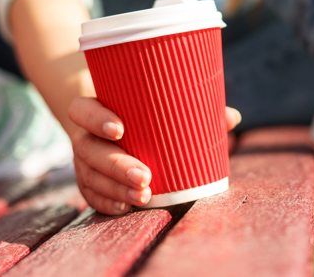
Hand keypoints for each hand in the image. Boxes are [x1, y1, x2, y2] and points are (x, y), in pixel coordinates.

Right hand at [68, 96, 241, 214]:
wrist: (113, 127)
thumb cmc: (143, 114)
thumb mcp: (159, 106)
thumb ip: (194, 110)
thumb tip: (232, 117)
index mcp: (96, 108)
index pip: (82, 110)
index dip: (96, 119)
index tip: (120, 129)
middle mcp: (85, 136)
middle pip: (90, 150)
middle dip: (117, 165)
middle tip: (146, 176)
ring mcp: (84, 162)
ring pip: (91, 176)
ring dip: (116, 188)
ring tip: (144, 196)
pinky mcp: (88, 183)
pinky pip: (92, 195)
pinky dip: (108, 202)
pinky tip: (126, 206)